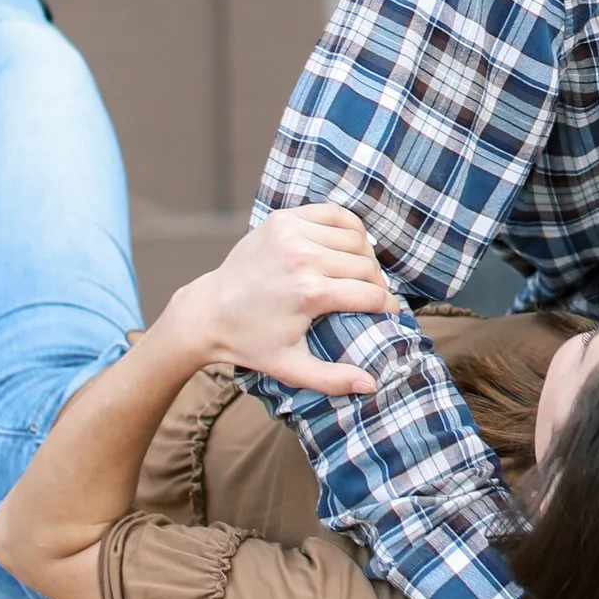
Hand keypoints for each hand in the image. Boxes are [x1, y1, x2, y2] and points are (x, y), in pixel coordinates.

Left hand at [172, 204, 391, 396]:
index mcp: (309, 293)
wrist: (208, 312)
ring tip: (359, 274)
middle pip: (367, 265)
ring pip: (356, 238)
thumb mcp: (290, 367)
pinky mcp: (282, 219)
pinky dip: (348, 228)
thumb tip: (371, 384)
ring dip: (364, 256)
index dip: (388, 306)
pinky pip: (334, 214)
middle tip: (373, 296)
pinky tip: (346, 246)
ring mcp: (291, 233)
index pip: (371, 294)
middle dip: (377, 283)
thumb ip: (333, 379)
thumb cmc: (251, 342)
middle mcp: (302, 257)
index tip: (390, 312)